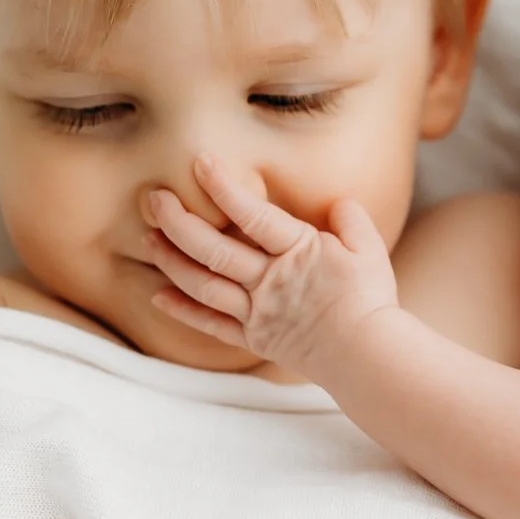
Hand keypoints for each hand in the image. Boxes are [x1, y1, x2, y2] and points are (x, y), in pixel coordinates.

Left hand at [139, 155, 399, 377]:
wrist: (368, 356)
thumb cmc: (371, 300)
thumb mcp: (370, 249)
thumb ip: (350, 219)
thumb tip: (337, 201)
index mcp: (297, 251)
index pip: (252, 214)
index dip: (223, 186)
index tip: (199, 162)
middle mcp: (269, 280)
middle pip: (214, 249)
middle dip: (179, 222)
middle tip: (154, 200)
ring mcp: (258, 311)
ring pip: (204, 285)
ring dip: (171, 261)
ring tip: (148, 239)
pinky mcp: (254, 337)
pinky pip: (211, 326)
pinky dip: (183, 311)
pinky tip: (158, 295)